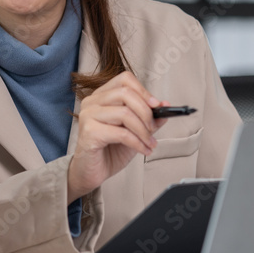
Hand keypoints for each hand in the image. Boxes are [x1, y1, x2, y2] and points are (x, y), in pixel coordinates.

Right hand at [67, 71, 168, 202]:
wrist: (91, 172)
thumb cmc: (109, 150)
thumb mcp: (135, 132)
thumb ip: (148, 118)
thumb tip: (165, 105)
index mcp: (102, 96)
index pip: (124, 79)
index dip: (143, 91)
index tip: (157, 106)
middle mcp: (92, 102)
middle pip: (125, 93)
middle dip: (145, 112)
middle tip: (153, 128)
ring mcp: (88, 116)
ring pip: (124, 113)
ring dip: (143, 130)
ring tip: (149, 143)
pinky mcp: (89, 132)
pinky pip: (121, 133)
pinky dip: (137, 143)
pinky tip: (143, 150)